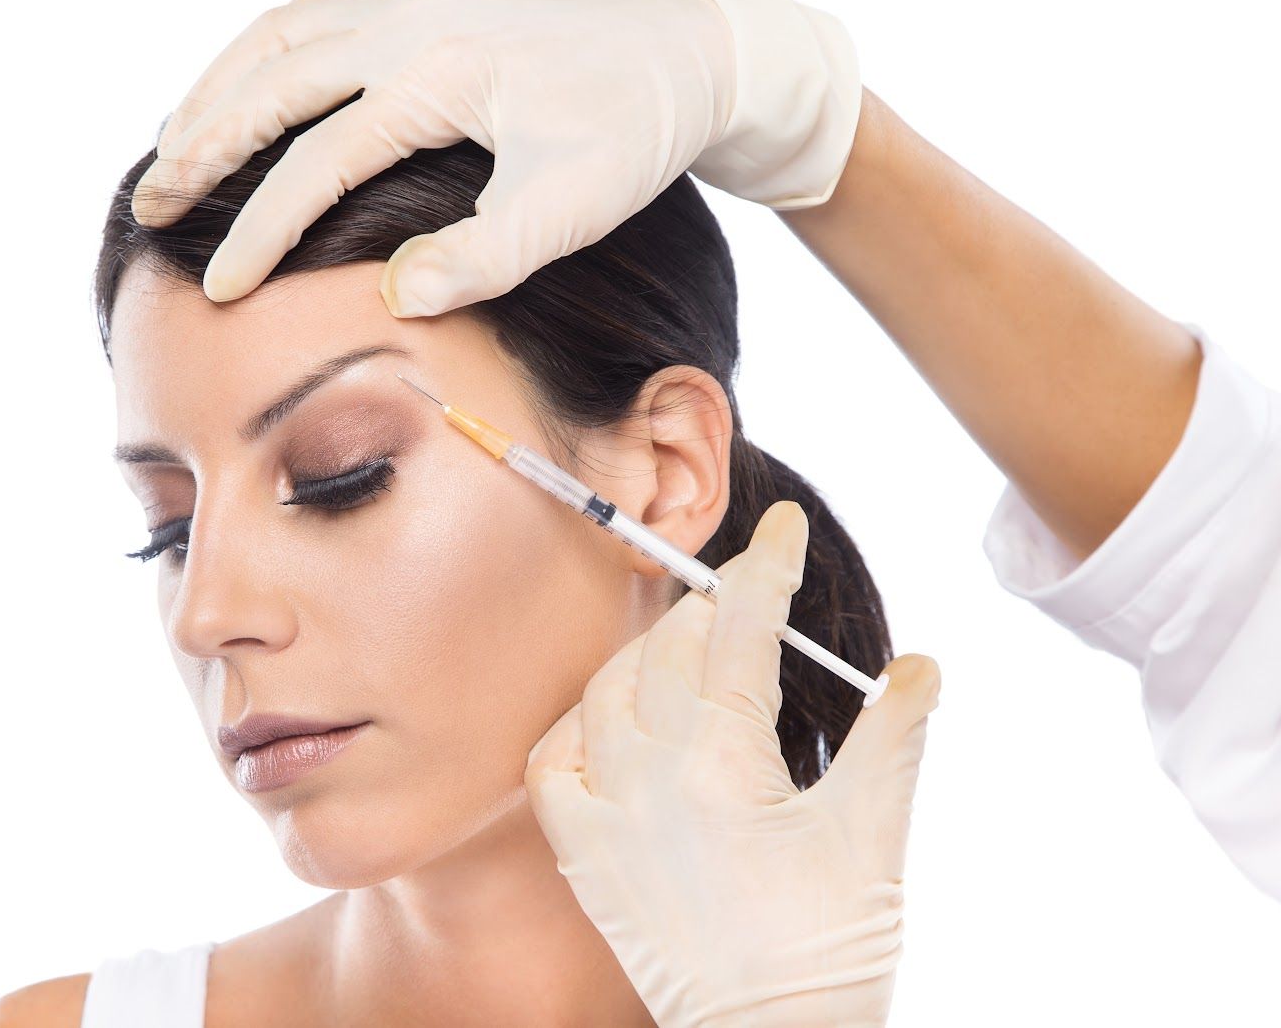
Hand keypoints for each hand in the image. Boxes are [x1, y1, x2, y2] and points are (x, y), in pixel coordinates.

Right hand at [131, 0, 859, 315]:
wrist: (688, 60)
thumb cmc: (632, 137)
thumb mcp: (569, 209)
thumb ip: (483, 257)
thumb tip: (394, 294)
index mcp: (439, 72)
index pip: (318, 158)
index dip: (260, 227)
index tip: (217, 288)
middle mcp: (412, 20)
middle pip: (271, 79)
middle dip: (203, 147)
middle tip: (151, 210)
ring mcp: (414, 0)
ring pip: (280, 35)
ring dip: (217, 91)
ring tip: (170, 152)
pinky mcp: (424, 1)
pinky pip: (314, 11)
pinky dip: (261, 50)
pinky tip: (242, 85)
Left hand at [524, 501, 939, 1027]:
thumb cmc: (832, 945)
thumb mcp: (875, 833)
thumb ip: (893, 734)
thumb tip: (917, 663)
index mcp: (726, 762)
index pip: (742, 629)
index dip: (765, 564)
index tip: (782, 525)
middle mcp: (652, 777)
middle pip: (669, 648)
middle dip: (713, 607)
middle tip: (750, 597)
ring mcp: (608, 816)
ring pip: (607, 691)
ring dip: (648, 656)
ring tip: (691, 650)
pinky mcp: (584, 856)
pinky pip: (553, 763)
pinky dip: (580, 727)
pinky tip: (613, 723)